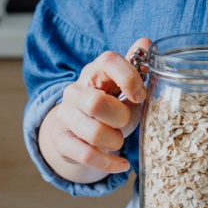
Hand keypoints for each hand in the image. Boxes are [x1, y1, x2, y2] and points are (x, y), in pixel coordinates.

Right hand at [42, 37, 150, 177]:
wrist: (79, 128)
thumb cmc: (110, 103)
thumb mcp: (124, 86)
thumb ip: (135, 65)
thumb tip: (146, 42)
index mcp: (95, 71)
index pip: (108, 61)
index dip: (129, 78)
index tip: (141, 96)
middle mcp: (75, 90)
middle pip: (95, 103)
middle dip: (120, 118)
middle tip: (126, 122)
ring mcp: (65, 115)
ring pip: (92, 133)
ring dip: (115, 141)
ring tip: (119, 140)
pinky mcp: (61, 140)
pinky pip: (86, 155)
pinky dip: (109, 163)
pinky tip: (122, 165)